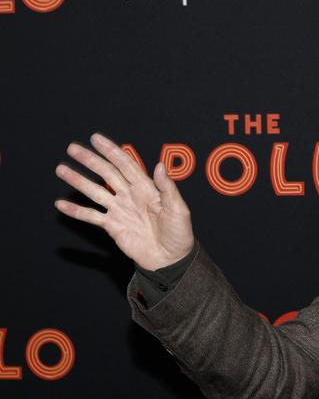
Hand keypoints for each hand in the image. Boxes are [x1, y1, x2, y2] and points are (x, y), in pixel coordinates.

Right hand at [54, 132, 194, 269]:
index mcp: (146, 188)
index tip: (96, 139)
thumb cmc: (179, 234)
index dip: (112, 151)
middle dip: (90, 160)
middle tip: (72, 148)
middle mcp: (130, 195)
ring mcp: (119, 210)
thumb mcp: (178, 209)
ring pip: (95, 191)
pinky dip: (76, 210)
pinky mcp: (112, 226)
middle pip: (106, 174)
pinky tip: (60, 204)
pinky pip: (91, 216)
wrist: (171, 259)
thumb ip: (167, 189)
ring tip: (61, 169)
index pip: (126, 165)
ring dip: (78, 180)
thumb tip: (159, 165)